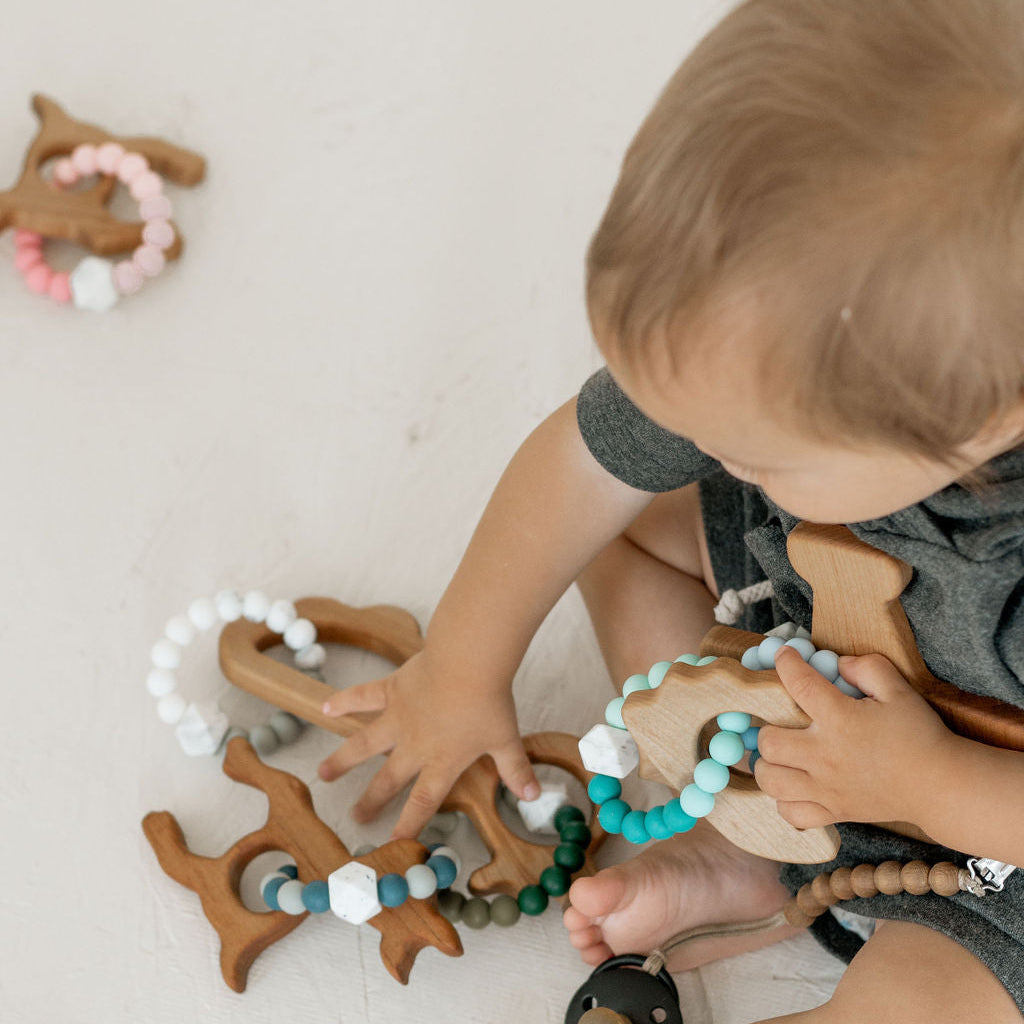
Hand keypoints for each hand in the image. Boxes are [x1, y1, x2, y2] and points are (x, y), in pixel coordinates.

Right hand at [316, 650, 539, 838]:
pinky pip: (363, 697)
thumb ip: (516, 770)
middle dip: (372, 801)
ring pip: (364, 744)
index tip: (392, 845)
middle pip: (389, 779)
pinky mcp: (392, 689)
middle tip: (355, 817)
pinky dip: (343, 701)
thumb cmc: (488, 702)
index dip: (408, 826)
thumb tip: (534, 797)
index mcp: (442, 761)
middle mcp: (414, 745)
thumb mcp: (506, 739)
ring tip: (323, 774)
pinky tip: (324, 706)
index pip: (423, 802)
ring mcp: (398, 717)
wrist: (467, 662)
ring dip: (343, 760)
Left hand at [753, 647, 954, 829]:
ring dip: (767, 766)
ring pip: (771, 781)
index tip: (784, 656)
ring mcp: (827, 788)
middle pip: (768, 742)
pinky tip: (794, 786)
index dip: (786, 663)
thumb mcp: (898, 690)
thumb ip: (867, 667)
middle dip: (765, 729)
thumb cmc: (920, 735)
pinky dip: (784, 802)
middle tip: (777, 724)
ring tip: (778, 756)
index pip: (799, 684)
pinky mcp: (834, 813)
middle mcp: (826, 756)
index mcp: (840, 719)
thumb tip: (837, 663)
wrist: (941, 785)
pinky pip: (792, 814)